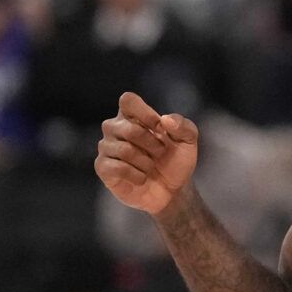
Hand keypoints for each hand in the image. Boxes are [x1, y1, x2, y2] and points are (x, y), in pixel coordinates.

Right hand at [98, 92, 201, 215]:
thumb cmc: (175, 160)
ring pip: (124, 150)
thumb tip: (165, 120)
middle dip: (152, 144)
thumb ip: (183, 126)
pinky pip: (117, 168)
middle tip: (160, 153)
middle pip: (129, 129)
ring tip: (150, 167)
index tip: (160, 128)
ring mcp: (106, 147)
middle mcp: (114, 127)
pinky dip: (136, 176)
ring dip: (146, 163)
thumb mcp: (188, 141)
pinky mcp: (103, 167)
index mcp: (132, 115)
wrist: (171, 190)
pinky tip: (141, 178)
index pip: (127, 100)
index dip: (145, 114)